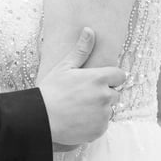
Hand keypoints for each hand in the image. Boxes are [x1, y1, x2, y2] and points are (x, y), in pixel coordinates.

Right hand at [37, 28, 125, 145]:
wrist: (40, 118)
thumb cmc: (51, 90)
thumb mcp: (65, 67)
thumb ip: (81, 50)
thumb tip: (89, 31)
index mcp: (99, 78)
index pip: (120, 76)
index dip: (110, 78)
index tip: (97, 81)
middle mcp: (105, 96)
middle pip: (114, 93)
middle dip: (103, 94)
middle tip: (82, 96)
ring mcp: (103, 114)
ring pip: (108, 109)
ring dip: (98, 109)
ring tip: (78, 109)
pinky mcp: (99, 130)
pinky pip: (102, 124)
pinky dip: (93, 123)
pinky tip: (78, 120)